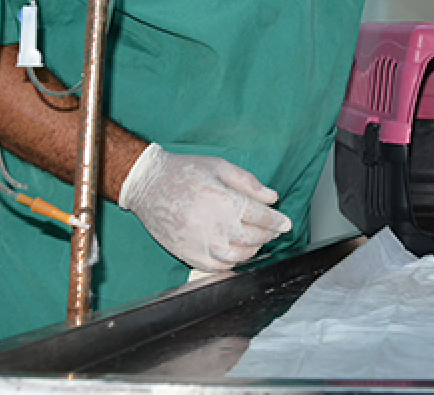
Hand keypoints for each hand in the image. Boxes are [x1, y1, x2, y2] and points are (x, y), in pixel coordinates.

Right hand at [119, 143, 291, 270]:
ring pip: (237, 256)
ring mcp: (200, 244)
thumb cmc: (184, 171)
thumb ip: (248, 183)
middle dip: (267, 235)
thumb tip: (272, 198)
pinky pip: (216, 267)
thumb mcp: (221, 166)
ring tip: (256, 240)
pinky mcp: (187, 254)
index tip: (286, 224)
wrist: (148, 185)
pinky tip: (235, 253)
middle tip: (272, 230)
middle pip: (252, 238)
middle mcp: (214, 226)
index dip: (277, 222)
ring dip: (252, 250)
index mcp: (225, 202)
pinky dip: (231, 262)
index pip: (261, 217)